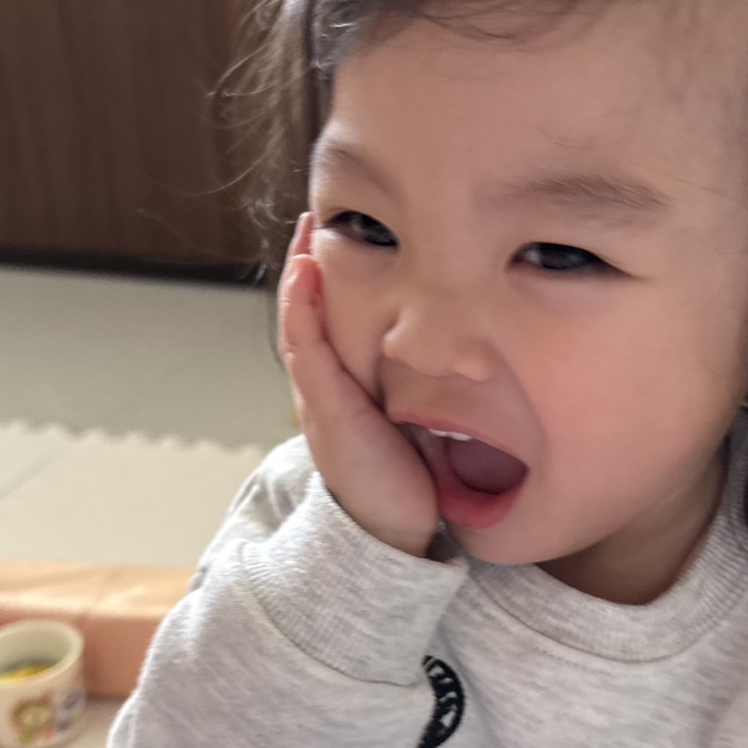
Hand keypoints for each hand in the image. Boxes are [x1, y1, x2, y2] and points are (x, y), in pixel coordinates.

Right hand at [277, 213, 439, 557]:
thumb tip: (448, 349)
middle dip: (307, 264)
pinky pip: (307, 350)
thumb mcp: (413, 420)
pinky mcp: (326, 411)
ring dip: (300, 277)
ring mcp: (320, 397)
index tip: (338, 236)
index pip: (327, 321)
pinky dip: (302, 310)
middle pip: (305, 314)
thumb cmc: (408, 478)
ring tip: (306, 234)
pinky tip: (306, 276)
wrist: (394, 530)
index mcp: (343, 387)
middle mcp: (323, 387)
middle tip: (313, 217)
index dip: (327, 280)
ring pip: (299, 324)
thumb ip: (416, 387)